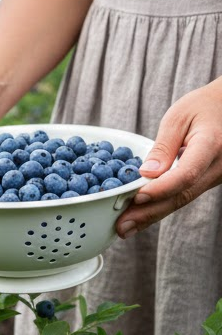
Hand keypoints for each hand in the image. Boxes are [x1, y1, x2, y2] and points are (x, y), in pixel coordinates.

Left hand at [116, 81, 221, 237]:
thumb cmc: (204, 107)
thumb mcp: (179, 116)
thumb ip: (163, 146)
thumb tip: (146, 174)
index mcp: (212, 145)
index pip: (186, 174)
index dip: (160, 189)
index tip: (136, 197)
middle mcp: (218, 167)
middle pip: (181, 195)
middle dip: (149, 213)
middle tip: (121, 227)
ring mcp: (216, 177)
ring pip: (182, 200)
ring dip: (151, 215)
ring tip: (124, 228)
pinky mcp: (207, 181)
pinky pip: (183, 196)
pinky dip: (160, 206)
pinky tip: (139, 217)